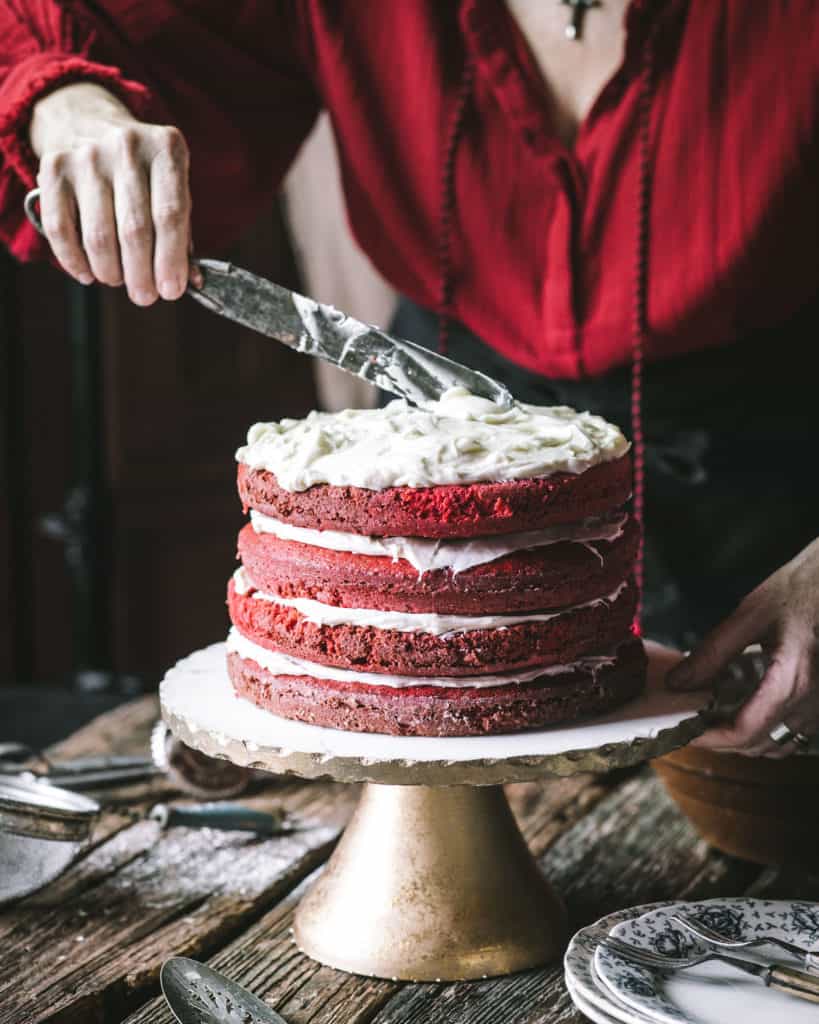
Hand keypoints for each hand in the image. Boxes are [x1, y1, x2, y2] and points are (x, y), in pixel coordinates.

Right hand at [30, 82, 198, 303]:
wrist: (88, 121)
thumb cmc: (142, 170)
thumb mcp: (171, 185)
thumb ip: (182, 231)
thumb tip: (191, 281)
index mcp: (166, 149)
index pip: (170, 214)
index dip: (171, 260)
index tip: (172, 292)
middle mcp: (126, 147)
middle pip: (134, 230)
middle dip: (142, 274)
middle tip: (145, 297)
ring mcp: (86, 156)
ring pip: (99, 235)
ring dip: (111, 272)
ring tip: (120, 282)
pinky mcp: (54, 168)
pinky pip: (61, 228)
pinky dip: (75, 261)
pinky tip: (89, 274)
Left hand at [666, 537, 818, 755]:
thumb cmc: (800, 589)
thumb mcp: (749, 617)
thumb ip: (712, 653)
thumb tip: (679, 682)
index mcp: (792, 680)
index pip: (746, 730)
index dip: (710, 739)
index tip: (685, 732)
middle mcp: (813, 701)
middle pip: (761, 744)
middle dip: (723, 740)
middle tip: (693, 722)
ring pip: (780, 745)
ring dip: (746, 741)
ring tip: (715, 718)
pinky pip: (796, 733)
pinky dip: (769, 733)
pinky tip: (747, 711)